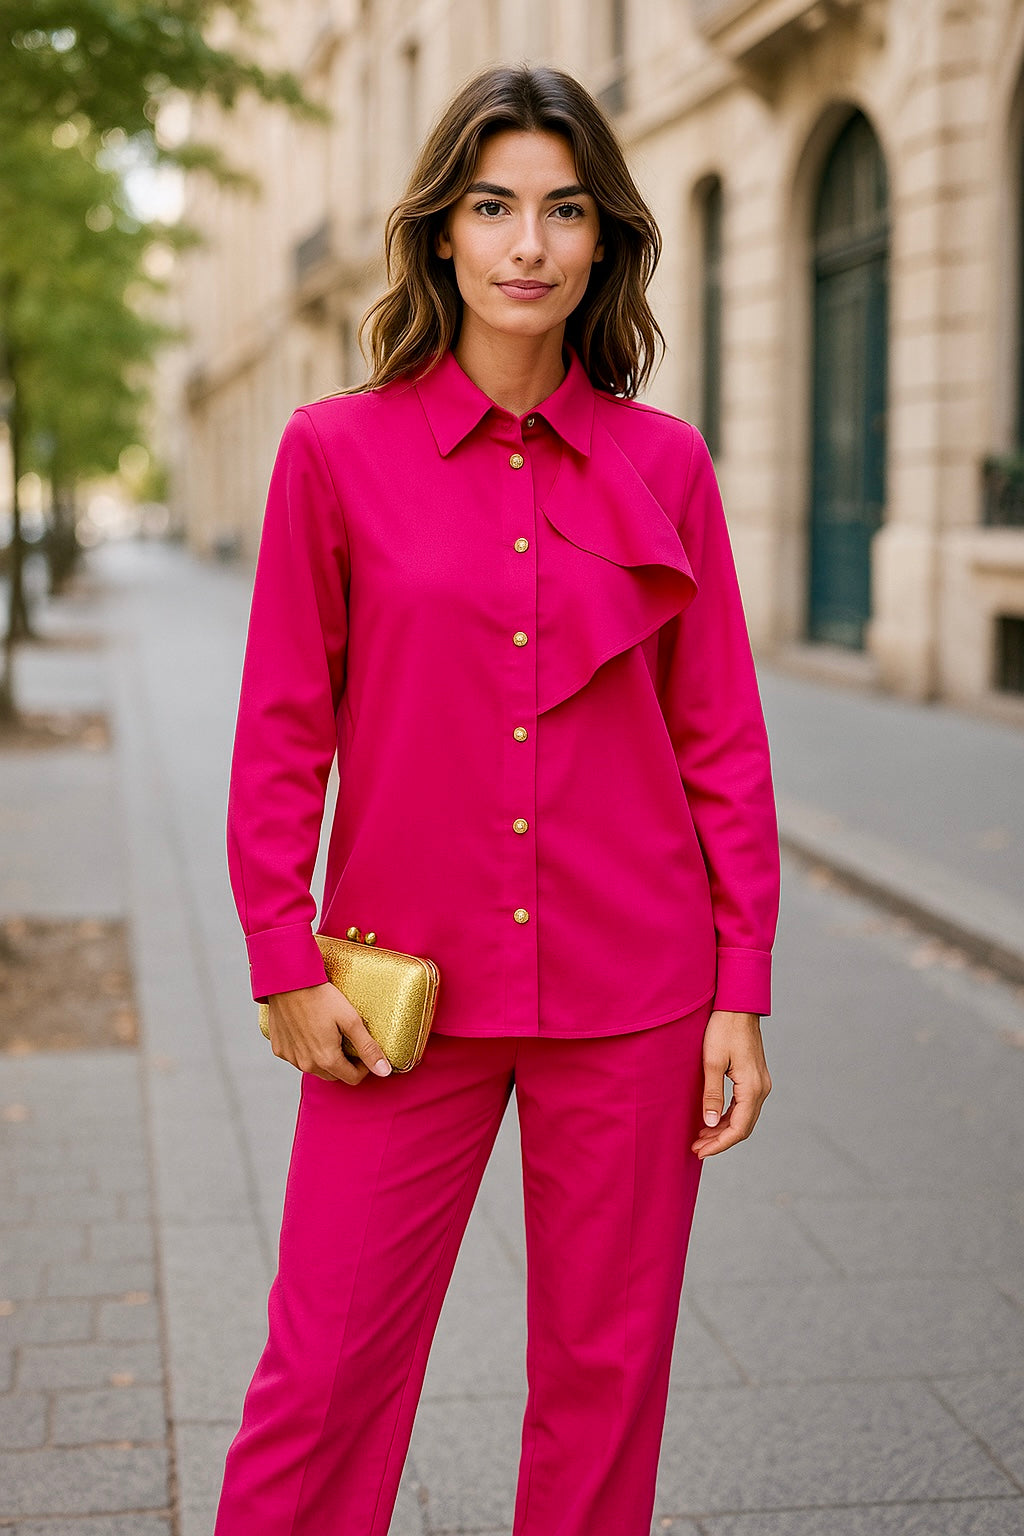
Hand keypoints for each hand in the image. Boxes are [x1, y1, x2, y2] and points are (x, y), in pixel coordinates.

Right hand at [265, 982, 392, 1084]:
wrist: (289, 982)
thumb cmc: (321, 997)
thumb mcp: (351, 1020)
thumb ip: (368, 1048)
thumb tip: (384, 1071)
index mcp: (327, 1060)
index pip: (353, 1078)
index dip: (364, 1067)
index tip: (363, 1049)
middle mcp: (307, 1065)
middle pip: (334, 1076)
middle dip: (345, 1064)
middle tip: (348, 1040)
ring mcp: (291, 1058)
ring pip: (315, 1068)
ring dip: (325, 1059)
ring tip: (329, 1034)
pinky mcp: (279, 1049)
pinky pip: (298, 1058)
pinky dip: (306, 1051)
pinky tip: (309, 1031)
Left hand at [691, 1010, 770, 1158]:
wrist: (738, 1005)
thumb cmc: (723, 1029)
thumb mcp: (712, 1062)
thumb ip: (712, 1094)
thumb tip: (709, 1123)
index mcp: (753, 1087)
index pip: (738, 1128)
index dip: (719, 1144)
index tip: (699, 1151)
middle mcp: (761, 1088)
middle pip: (743, 1126)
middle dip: (719, 1140)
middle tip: (696, 1149)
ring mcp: (760, 1083)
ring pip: (743, 1117)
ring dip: (722, 1129)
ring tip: (700, 1138)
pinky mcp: (754, 1077)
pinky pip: (743, 1105)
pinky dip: (728, 1116)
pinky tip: (711, 1119)